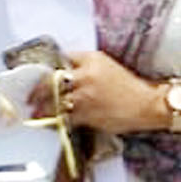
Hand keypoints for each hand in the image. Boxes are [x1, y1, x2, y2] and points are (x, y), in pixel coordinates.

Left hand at [35, 51, 161, 135]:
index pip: (62, 58)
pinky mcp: (88, 113)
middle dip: (38, 89)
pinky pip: (65, 117)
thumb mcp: (109, 68)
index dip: (49, 68)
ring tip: (36, 112)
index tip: (40, 76)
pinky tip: (52, 123)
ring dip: (43, 107)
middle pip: (52, 79)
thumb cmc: (132, 88)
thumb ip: (87, 68)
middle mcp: (86, 74)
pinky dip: (57, 121)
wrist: (150, 105)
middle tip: (30, 96)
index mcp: (92, 59)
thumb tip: (66, 77)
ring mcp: (86, 94)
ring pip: (54, 100)